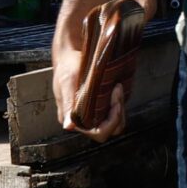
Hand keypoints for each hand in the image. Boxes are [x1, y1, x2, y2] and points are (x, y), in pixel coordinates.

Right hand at [51, 13, 126, 141]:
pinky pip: (117, 111)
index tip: (115, 103)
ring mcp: (95, 112)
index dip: (111, 122)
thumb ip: (68, 107)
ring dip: (120, 107)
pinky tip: (117, 87)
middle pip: (111, 130)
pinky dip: (120, 101)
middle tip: (117, 91)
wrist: (71, 54)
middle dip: (118, 113)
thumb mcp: (66, 85)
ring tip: (117, 88)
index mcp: (74, 120)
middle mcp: (85, 120)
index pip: (98, 133)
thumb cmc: (66, 68)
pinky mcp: (103, 104)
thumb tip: (68, 126)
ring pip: (117, 122)